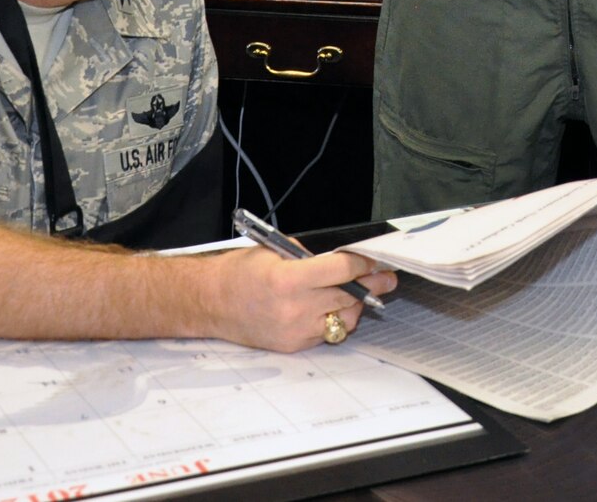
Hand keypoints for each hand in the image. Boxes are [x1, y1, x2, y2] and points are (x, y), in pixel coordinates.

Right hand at [200, 247, 396, 351]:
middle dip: (370, 286)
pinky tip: (329, 308)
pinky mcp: (293, 345)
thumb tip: (342, 263)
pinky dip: (332, 320)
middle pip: (349, 297)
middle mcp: (295, 308)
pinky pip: (326, 334)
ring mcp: (295, 330)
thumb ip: (309, 258)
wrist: (211, 302)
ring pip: (343, 320)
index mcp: (289, 278)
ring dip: (354, 306)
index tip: (374, 260)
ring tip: (357, 294)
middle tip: (385, 278)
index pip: (341, 271)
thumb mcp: (274, 252)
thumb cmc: (239, 273)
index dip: (362, 264)